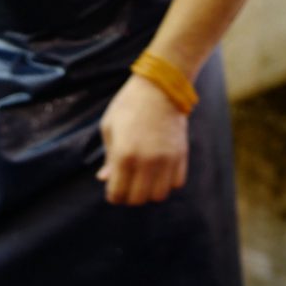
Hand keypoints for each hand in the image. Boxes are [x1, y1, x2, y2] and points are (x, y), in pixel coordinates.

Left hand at [97, 75, 188, 204]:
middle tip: (128, 185)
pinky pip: (176, 183)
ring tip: (144, 179)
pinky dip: (167, 182)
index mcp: (124, 155)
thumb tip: (104, 179)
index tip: (113, 189)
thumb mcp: (110, 128)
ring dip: (150, 191)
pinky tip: (160, 171)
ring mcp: (166, 160)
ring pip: (158, 195)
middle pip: (138, 199)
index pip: (117, 193)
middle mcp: (146, 161)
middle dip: (130, 196)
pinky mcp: (181, 155)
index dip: (113, 195)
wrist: (161, 86)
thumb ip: (108, 158)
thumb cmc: (129, 105)